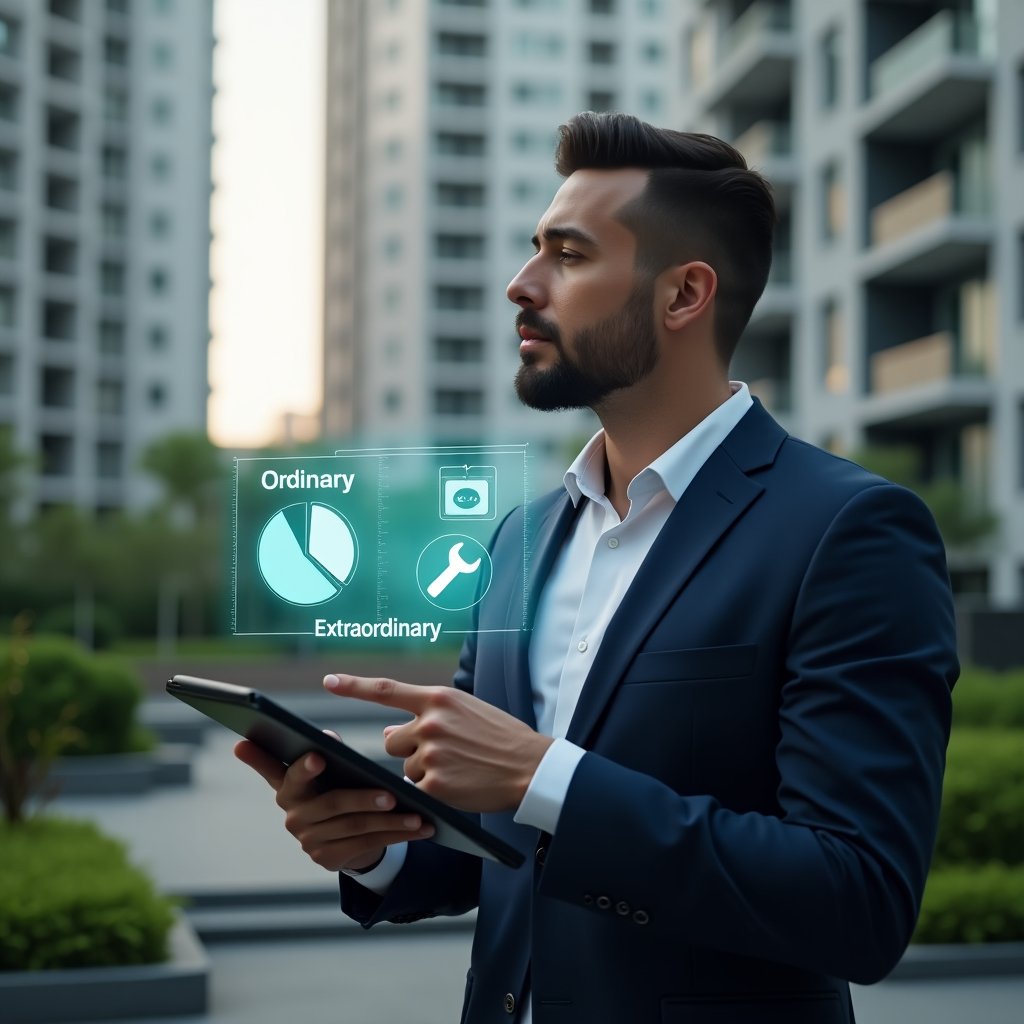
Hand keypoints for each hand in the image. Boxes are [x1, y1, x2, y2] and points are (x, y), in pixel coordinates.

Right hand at [233, 736, 434, 871]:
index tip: (317, 756)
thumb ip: (326, 752)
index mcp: (290, 786)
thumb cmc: (335, 787)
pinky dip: (395, 836)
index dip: (303, 767)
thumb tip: (329, 737)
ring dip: (389, 822)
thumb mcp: (330, 771)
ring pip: (355, 827)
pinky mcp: (327, 857)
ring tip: (416, 816)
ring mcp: (309, 839)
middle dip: (364, 799)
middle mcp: (293, 815)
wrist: (339, 832)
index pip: (291, 774)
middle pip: (332, 803)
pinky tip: (418, 829)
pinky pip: (366, 844)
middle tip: (392, 796)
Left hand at [323, 674, 553, 812]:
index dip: (354, 686)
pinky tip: (456, 787)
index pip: (386, 690)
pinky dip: (429, 794)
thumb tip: (388, 729)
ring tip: (458, 770)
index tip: (328, 681)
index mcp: (439, 698)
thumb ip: (428, 716)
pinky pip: (415, 791)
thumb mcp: (466, 713)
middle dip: (407, 750)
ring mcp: (432, 754)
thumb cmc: (501, 738)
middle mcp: (431, 722)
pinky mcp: (436, 785)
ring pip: (405, 768)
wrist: (531, 767)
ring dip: (422, 773)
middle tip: (442, 755)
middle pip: (392, 740)